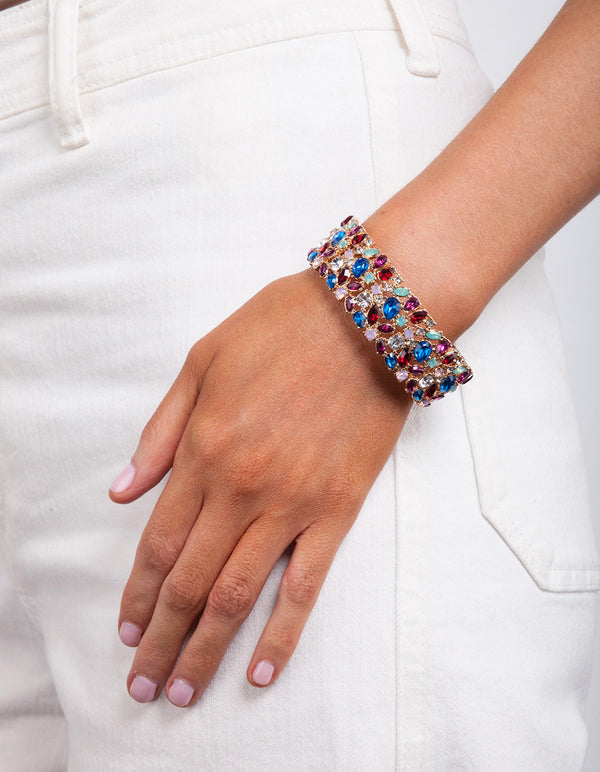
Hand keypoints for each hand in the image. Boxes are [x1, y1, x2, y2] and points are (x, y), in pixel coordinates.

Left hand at [110, 266, 411, 706]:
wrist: (367, 316)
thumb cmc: (281, 328)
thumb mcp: (202, 362)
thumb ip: (161, 432)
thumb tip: (123, 494)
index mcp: (204, 451)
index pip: (159, 546)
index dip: (138, 597)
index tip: (126, 631)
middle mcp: (242, 489)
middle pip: (191, 584)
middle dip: (162, 642)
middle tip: (144, 686)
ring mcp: (293, 504)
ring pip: (239, 595)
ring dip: (207, 650)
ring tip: (185, 691)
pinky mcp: (339, 509)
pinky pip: (307, 584)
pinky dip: (283, 632)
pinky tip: (262, 669)